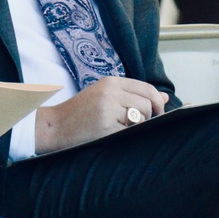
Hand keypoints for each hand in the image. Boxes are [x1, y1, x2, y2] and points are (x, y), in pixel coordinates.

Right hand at [35, 77, 168, 152]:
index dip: (157, 102)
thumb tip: (164, 98)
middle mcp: (110, 92)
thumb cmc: (80, 113)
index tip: (157, 113)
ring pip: (141, 118)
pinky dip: (125, 136)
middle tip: (135, 124)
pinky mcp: (106, 126)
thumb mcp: (105, 96)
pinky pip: (130, 132)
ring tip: (119, 128)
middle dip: (147, 117)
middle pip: (147, 103)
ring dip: (136, 126)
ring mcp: (108, 109)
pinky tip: (111, 134)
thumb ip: (133, 95)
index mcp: (111, 82)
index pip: (147, 88)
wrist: (54, 126)